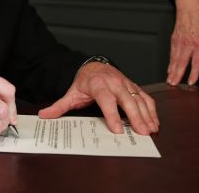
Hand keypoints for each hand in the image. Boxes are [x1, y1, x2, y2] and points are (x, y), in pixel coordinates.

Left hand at [38, 62, 158, 134]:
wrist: (94, 65)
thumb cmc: (84, 82)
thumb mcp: (71, 93)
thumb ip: (59, 106)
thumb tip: (44, 116)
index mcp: (98, 85)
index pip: (106, 100)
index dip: (112, 115)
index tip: (117, 130)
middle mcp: (115, 83)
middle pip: (127, 100)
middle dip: (136, 117)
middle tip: (142, 132)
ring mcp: (126, 84)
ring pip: (139, 99)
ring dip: (147, 114)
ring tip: (151, 129)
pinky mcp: (134, 86)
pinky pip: (145, 97)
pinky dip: (151, 109)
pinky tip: (154, 122)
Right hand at [166, 0, 198, 85]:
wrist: (189, 10)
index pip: (196, 62)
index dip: (194, 73)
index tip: (190, 82)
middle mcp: (188, 44)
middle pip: (182, 62)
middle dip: (178, 75)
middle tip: (174, 84)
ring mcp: (179, 42)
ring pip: (175, 59)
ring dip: (172, 71)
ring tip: (170, 80)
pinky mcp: (173, 40)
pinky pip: (171, 54)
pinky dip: (170, 63)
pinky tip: (169, 70)